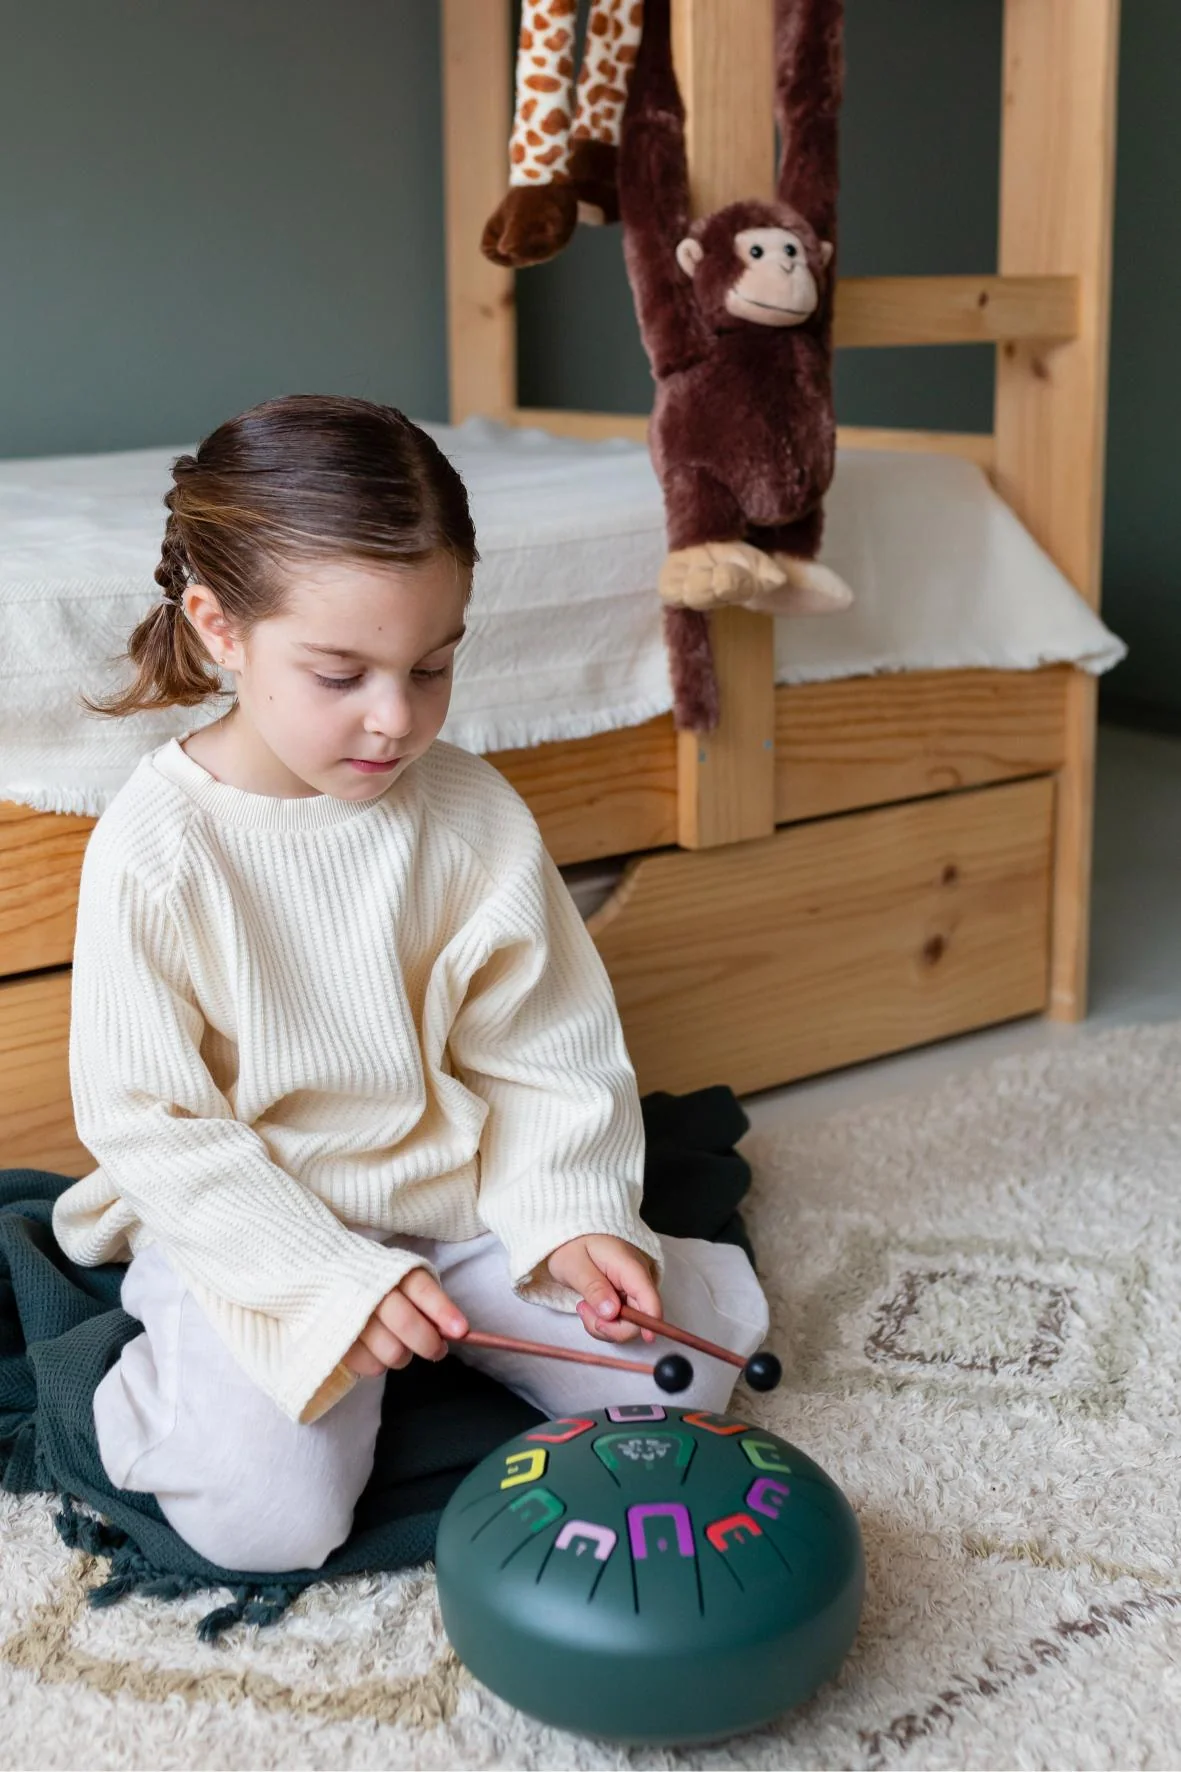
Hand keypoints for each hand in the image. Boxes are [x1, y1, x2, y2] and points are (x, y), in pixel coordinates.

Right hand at [343, 1269, 468, 1377]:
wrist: (326, 1274)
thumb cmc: (377, 1281)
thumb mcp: (402, 1277)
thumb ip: (426, 1299)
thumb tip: (452, 1329)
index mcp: (391, 1271)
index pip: (421, 1289)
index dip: (443, 1311)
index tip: (461, 1330)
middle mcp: (369, 1290)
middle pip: (406, 1323)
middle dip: (429, 1343)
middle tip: (437, 1350)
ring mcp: (349, 1315)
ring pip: (390, 1350)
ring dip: (404, 1356)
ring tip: (401, 1348)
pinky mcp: (336, 1339)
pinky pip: (369, 1365)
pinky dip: (380, 1365)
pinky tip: (378, 1352)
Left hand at [547, 1234, 662, 1344]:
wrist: (570, 1232)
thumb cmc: (571, 1244)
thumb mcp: (574, 1265)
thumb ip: (594, 1288)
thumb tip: (611, 1313)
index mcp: (629, 1266)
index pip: (649, 1298)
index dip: (651, 1322)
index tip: (645, 1339)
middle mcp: (637, 1278)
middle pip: (641, 1316)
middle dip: (612, 1326)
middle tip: (584, 1312)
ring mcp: (632, 1287)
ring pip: (629, 1321)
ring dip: (604, 1325)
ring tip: (582, 1306)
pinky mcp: (625, 1295)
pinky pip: (621, 1317)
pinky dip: (605, 1321)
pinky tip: (590, 1306)